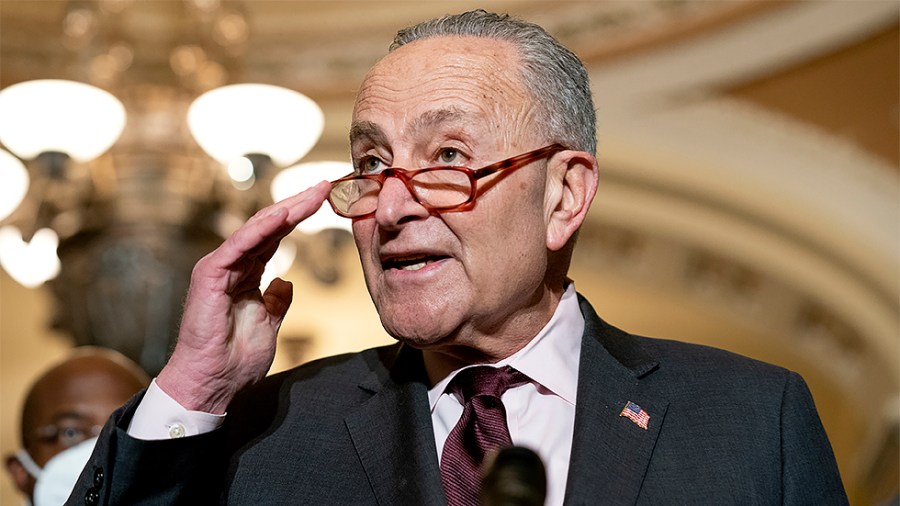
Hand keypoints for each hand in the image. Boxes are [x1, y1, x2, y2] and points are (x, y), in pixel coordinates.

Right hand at [157, 181, 331, 413]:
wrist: (210, 384)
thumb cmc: (233, 360)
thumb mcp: (268, 325)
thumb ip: (277, 301)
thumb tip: (286, 282)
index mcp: (245, 275)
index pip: (276, 238)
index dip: (299, 218)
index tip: (325, 201)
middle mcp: (231, 266)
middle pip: (269, 226)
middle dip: (298, 205)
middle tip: (325, 186)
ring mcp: (219, 268)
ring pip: (257, 229)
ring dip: (286, 210)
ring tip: (313, 194)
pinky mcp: (210, 276)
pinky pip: (239, 246)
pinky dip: (261, 230)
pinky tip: (283, 215)